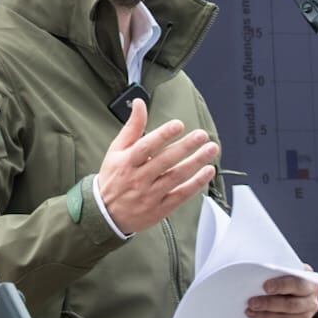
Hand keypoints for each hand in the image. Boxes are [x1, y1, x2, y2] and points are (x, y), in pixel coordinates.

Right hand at [95, 98, 218, 234]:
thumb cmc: (113, 177)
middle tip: (202, 135)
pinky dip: (196, 184)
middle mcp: (138, 179)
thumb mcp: (117, 150)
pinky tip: (207, 171)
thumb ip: (132, 127)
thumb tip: (139, 103)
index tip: (178, 125)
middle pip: (165, 161)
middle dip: (186, 147)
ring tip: (211, 150)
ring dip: (196, 163)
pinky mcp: (160, 209)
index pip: (145, 146)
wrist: (106, 214)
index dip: (162, 135)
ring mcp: (150, 195)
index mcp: (126, 162)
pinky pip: (181, 195)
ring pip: (176, 177)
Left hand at [246, 272, 317, 317]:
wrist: (276, 315)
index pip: (298, 273)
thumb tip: (256, 276)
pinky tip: (254, 314)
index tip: (265, 286)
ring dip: (268, 306)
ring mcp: (309, 307)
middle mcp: (311, 289)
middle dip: (276, 291)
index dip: (282, 281)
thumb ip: (271, 275)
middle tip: (255, 297)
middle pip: (297, 288)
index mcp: (306, 273)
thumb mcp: (274, 279)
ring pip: (290, 306)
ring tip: (252, 305)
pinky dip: (266, 317)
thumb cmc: (275, 291)